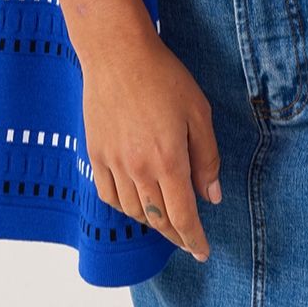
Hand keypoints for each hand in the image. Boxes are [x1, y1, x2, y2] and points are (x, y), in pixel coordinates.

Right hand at [80, 31, 222, 261]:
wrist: (117, 54)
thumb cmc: (164, 77)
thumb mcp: (198, 112)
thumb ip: (207, 157)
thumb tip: (211, 196)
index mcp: (168, 160)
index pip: (183, 216)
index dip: (194, 239)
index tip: (203, 252)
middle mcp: (138, 169)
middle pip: (157, 219)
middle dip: (176, 235)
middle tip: (188, 241)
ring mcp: (113, 164)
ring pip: (133, 211)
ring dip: (151, 221)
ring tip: (166, 218)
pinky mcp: (96, 154)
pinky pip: (109, 195)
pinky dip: (124, 206)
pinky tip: (136, 202)